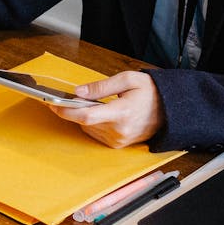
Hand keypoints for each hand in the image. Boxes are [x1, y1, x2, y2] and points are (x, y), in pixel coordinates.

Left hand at [48, 70, 162, 147]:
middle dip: (72, 110)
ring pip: (88, 128)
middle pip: (84, 122)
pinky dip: (92, 123)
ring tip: (91, 103)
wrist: (170, 110)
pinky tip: (99, 113)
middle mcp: (119, 130)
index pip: (87, 115)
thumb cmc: (151, 92)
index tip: (52, 103)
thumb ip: (100, 86)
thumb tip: (78, 92)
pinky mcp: (118, 144)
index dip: (66, 110)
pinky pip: (96, 133)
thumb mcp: (127, 80)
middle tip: (66, 98)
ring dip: (83, 116)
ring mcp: (119, 140)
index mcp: (122, 112)